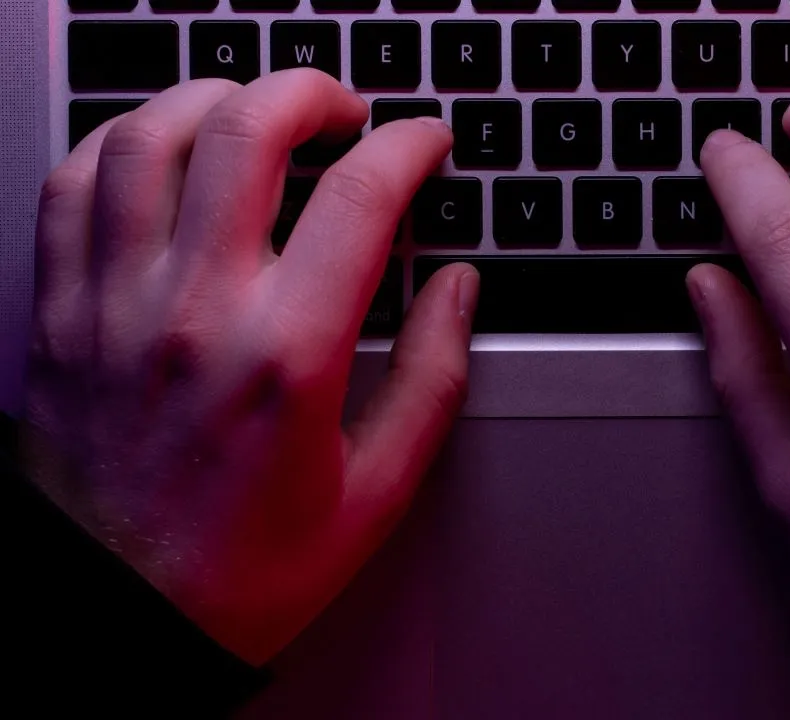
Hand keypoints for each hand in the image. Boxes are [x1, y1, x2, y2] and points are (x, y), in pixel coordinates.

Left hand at [23, 70, 476, 664]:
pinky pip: (74, 183)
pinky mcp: (61, 312)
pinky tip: (162, 149)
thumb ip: (433, 380)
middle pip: (248, 130)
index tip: (426, 145)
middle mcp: (194, 313)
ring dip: (216, 97)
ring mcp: (114, 304)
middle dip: (314, 92)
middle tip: (347, 112)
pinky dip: (122, 139)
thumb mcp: (376, 492)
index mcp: (287, 358)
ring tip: (256, 111)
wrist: (116, 618)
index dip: (409, 147)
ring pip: (151, 136)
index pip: (360, 199)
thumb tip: (458, 293)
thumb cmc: (242, 571)